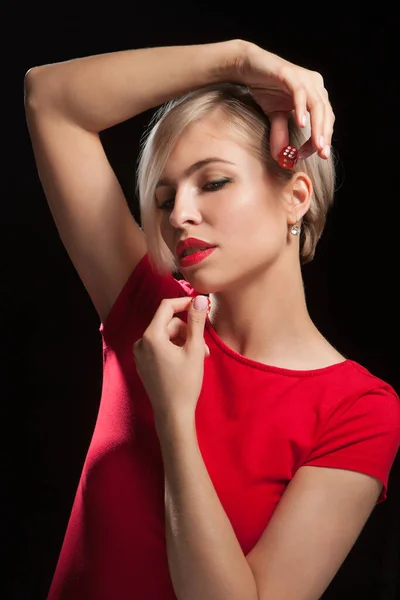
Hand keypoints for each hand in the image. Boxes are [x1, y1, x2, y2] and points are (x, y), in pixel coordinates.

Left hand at [133, 296, 209, 425]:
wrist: (173, 414)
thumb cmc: (185, 383)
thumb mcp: (194, 350)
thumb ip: (196, 321)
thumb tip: (200, 299)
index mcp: (151, 337)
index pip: (166, 307)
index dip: (184, 303)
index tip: (200, 305)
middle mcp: (141, 343)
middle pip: (168, 323)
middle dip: (187, 331)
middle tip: (203, 347)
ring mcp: (140, 354)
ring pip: (165, 336)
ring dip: (183, 341)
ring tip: (198, 357)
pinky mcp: (143, 363)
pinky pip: (159, 347)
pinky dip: (174, 349)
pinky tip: (186, 362)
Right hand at [230, 41, 333, 160]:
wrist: (249, 67)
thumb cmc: (265, 88)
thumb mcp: (275, 116)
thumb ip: (281, 133)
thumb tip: (281, 157)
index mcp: (316, 93)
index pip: (326, 119)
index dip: (323, 137)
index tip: (316, 155)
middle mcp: (315, 84)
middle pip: (326, 113)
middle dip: (324, 135)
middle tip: (321, 153)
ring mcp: (304, 78)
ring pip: (317, 105)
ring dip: (317, 126)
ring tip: (315, 145)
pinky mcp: (290, 74)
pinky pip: (300, 93)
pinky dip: (301, 109)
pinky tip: (301, 124)